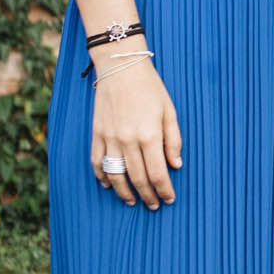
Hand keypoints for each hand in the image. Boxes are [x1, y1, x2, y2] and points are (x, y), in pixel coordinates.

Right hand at [90, 57, 181, 209]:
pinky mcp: (97, 134)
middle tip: (154, 205)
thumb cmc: (150, 88)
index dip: (164, 190)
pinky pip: (96, 162)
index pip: (158, 172)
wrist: (120, 68)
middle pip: (138, 178)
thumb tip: (176, 165)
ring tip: (133, 201)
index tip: (169, 199)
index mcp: (149, 134)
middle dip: (148, 195)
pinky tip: (108, 185)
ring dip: (124, 192)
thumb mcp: (169, 111)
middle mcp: (128, 140)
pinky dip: (102, 177)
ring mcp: (110, 138)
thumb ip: (173, 140)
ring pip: (115, 175)